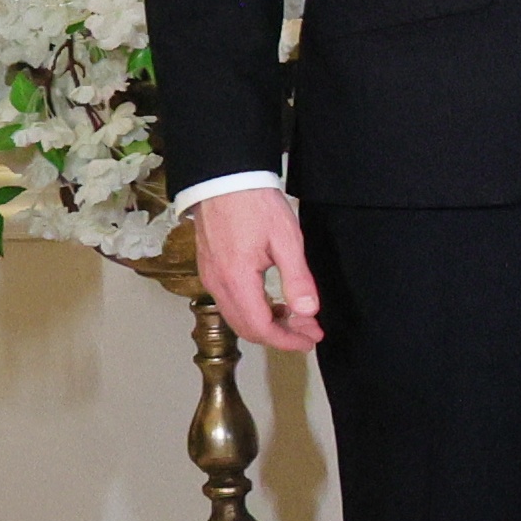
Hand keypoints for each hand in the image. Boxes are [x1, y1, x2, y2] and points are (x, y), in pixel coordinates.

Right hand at [190, 186, 321, 351]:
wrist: (224, 180)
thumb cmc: (256, 205)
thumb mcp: (287, 240)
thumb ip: (298, 279)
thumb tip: (308, 311)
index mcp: (237, 280)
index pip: (260, 327)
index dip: (287, 340)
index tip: (311, 340)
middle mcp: (217, 284)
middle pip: (247, 327)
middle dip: (280, 335)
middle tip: (310, 330)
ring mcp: (210, 278)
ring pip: (237, 317)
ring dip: (267, 324)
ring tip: (298, 318)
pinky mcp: (209, 270)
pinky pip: (230, 302)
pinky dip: (253, 310)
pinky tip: (274, 303)